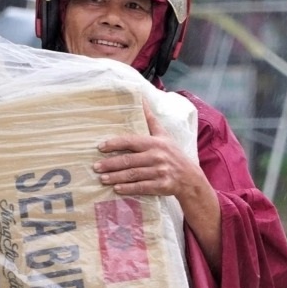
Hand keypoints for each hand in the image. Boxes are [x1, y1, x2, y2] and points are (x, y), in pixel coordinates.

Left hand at [95, 99, 222, 268]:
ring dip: (116, 177)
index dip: (115, 144)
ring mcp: (159, 172)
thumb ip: (150, 120)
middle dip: (110, 164)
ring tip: (102, 179)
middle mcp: (157, 156)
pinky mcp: (161, 186)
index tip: (101, 147)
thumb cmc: (173, 154)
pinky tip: (117, 189)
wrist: (190, 177)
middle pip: (129, 160)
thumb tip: (141, 98)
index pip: (131, 141)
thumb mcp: (164, 135)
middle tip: (96, 167)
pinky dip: (129, 188)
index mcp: (155, 143)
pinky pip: (142, 187)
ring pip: (133, 175)